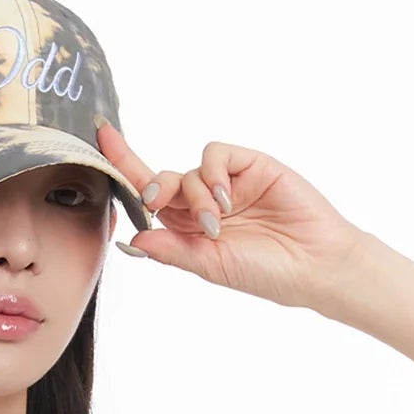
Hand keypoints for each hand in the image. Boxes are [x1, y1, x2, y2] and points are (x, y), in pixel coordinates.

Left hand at [97, 119, 367, 310]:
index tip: (99, 141)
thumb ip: (171, 250)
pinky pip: (217, 154)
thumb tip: (131, 241)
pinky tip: (225, 199)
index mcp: (189, 230)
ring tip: (217, 223)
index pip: (149, 198)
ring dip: (194, 195)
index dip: (124, 169)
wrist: (314, 264)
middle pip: (162, 180)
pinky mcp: (250, 165)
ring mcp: (228, 183)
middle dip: (150, 186)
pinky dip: (213, 174)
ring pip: (189, 170)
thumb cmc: (265, 272)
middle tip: (154, 202)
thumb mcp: (209, 266)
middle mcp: (204, 203)